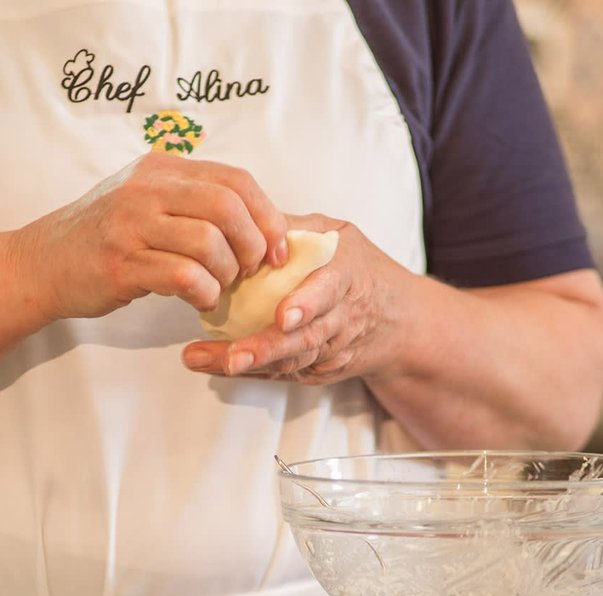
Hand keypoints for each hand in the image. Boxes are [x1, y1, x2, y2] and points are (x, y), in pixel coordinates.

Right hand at [9, 152, 287, 320]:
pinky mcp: (119, 263)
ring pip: (208, 241)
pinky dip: (204, 292)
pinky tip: (200, 300)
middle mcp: (145, 189)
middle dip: (253, 244)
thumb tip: (261, 223)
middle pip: (227, 205)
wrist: (39, 265)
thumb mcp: (145, 202)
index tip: (277, 248)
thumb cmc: (103, 239)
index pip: (235, 180)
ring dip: (227, 273)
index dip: (267, 215)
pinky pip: (183, 275)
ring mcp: (129, 225)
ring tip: (220, 287)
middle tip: (252, 271)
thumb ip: (192, 202)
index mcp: (160, 169)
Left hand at [181, 214, 411, 384]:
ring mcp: (330, 350)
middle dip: (266, 348)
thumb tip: (244, 213)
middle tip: (232, 357)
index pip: (328, 291)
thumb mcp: (337, 235)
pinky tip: (214, 366)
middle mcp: (340, 319)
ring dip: (247, 364)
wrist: (398, 319)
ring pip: (290, 362)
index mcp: (346, 277)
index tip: (282, 316)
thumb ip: (295, 227)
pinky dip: (250, 373)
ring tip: (204, 361)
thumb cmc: (358, 268)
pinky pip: (283, 374)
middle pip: (304, 339)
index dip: (307, 304)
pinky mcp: (319, 371)